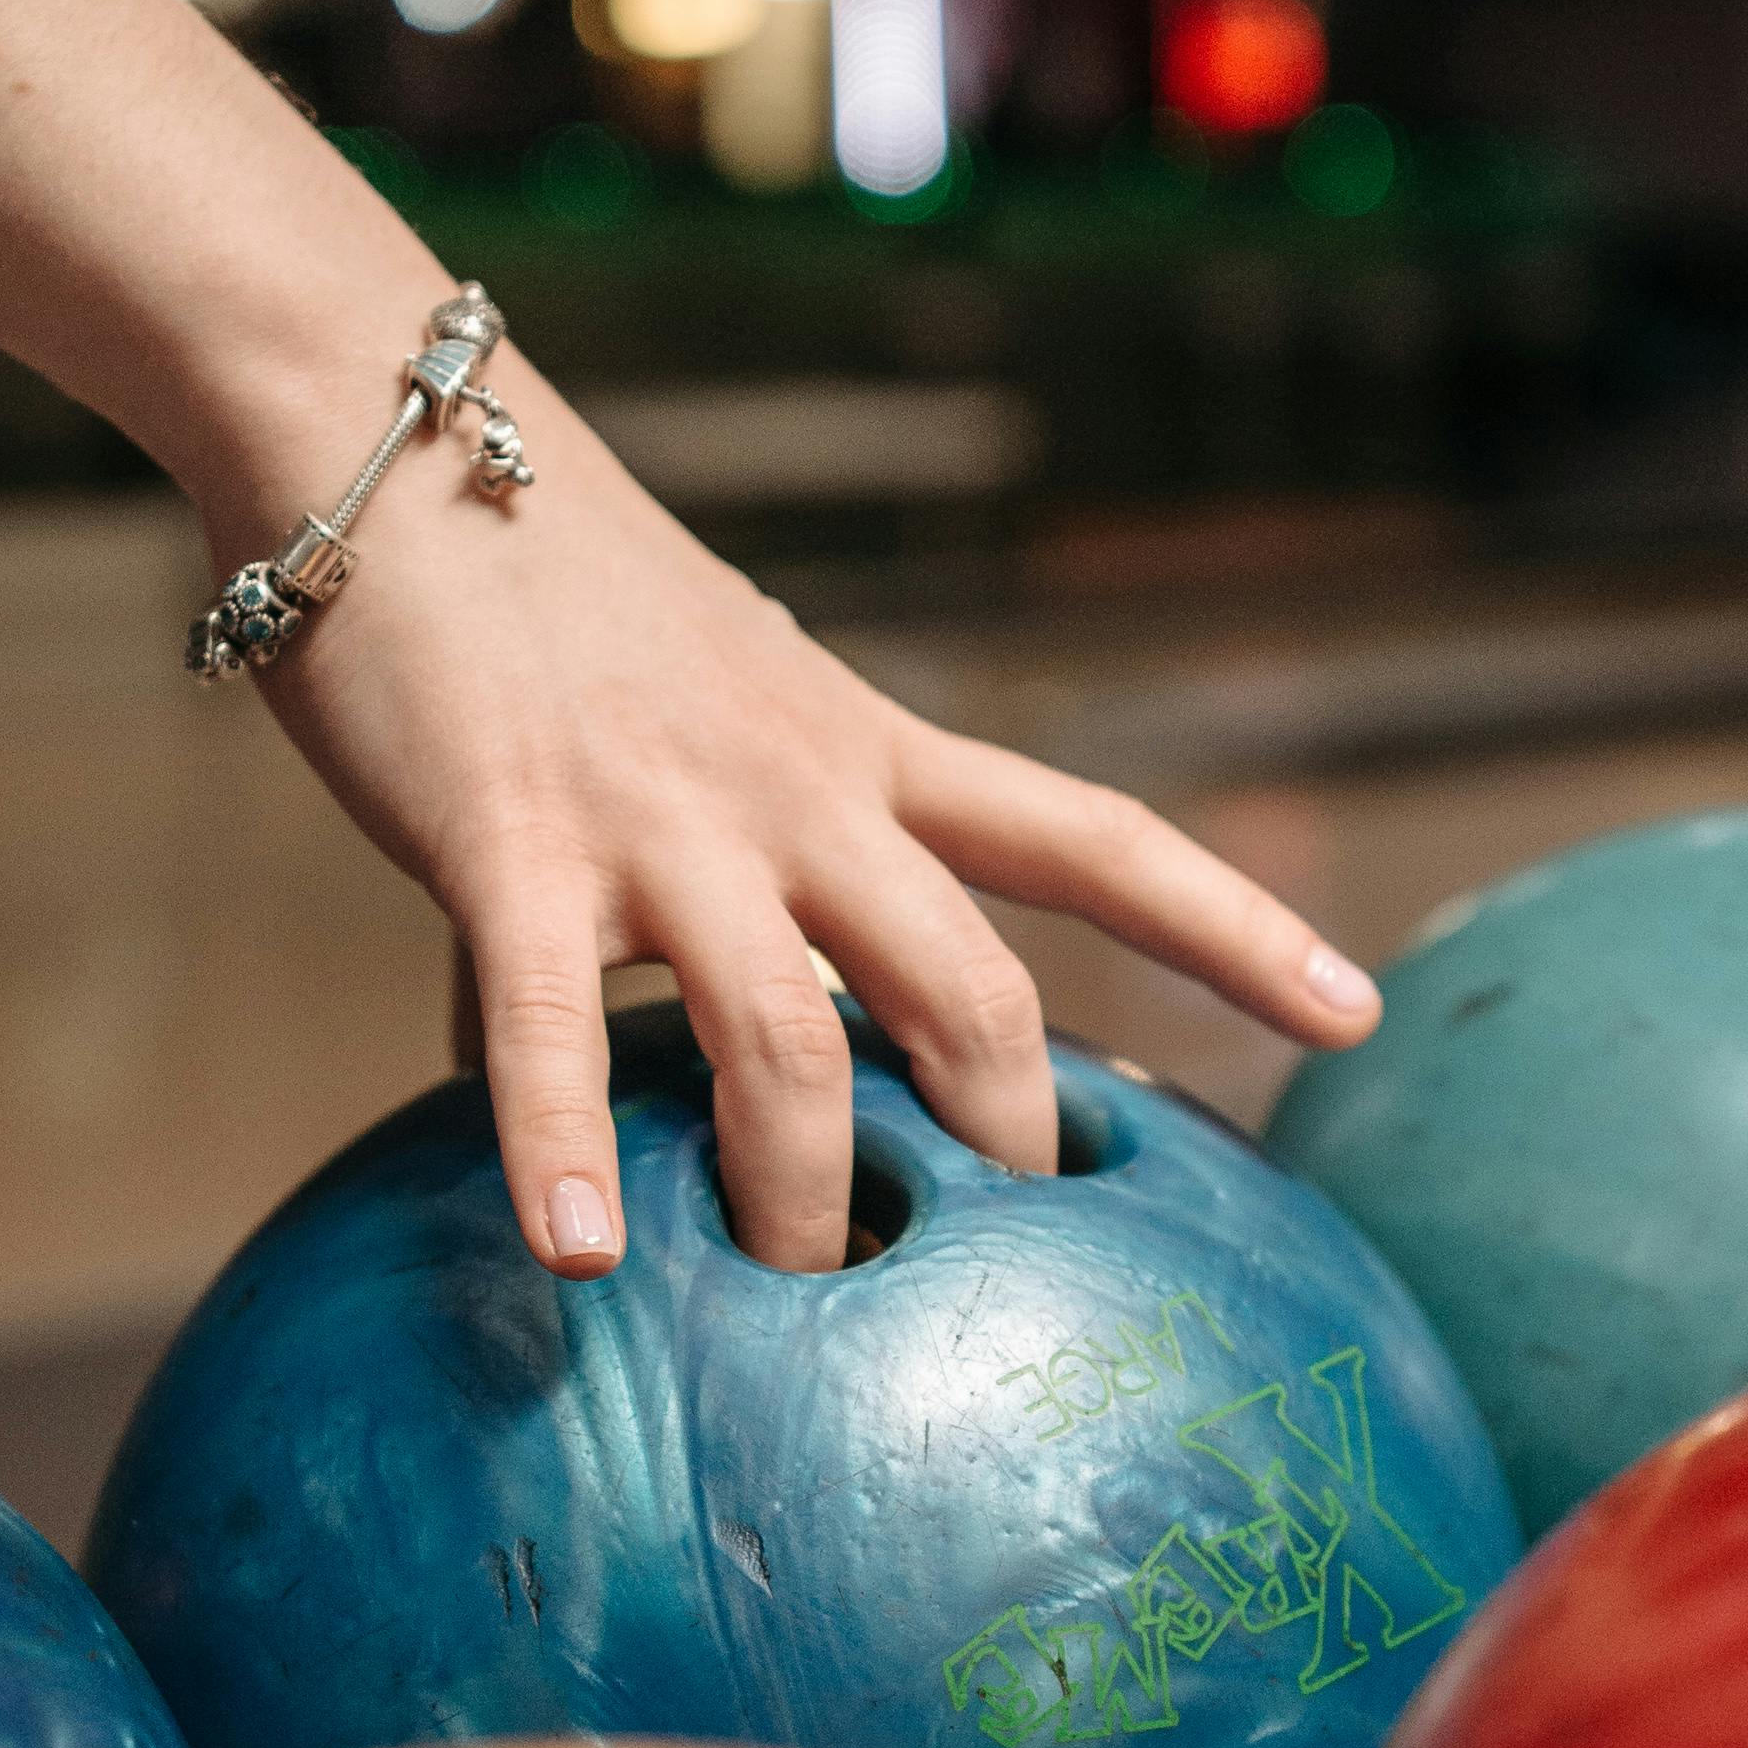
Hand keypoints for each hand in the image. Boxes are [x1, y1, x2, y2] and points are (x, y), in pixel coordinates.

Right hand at [247, 364, 1380, 1274]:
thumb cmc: (538, 606)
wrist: (396, 436)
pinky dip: (560, 1147)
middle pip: (969, 990)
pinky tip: (575, 1257)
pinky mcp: (511, 840)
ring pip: (792, 1038)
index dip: (1229, 929)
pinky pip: (551, 1021)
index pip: (1092, 839)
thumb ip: (691, 912)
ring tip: (803, 1310)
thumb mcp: (686, 740)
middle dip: (1006, 1148)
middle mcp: (798, 792)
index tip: (1351, 1010)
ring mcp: (663, 823)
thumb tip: (618, 1111)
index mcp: (866, 755)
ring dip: (807, 1193)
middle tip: (1006, 1284)